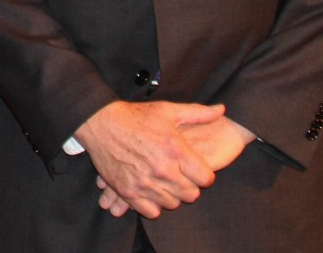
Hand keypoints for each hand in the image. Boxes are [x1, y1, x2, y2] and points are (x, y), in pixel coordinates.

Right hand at [95, 112, 253, 215]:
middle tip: (179, 175)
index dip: (203, 174)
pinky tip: (150, 190)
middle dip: (189, 185)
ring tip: (163, 181)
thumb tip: (221, 110)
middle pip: (191, 194)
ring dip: (171, 194)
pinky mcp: (128, 191)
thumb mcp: (168, 111)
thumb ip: (198, 113)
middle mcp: (162, 169)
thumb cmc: (135, 116)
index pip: (206, 178)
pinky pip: (151, 211)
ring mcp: (144, 182)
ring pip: (172, 203)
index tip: (194, 168)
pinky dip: (153, 204)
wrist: (100, 123)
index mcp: (175, 149)